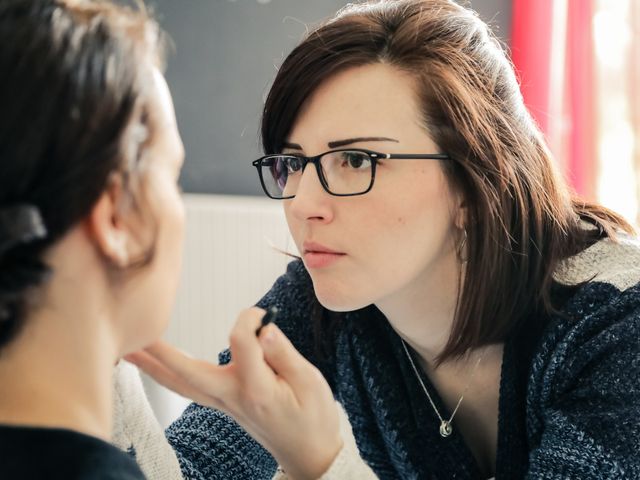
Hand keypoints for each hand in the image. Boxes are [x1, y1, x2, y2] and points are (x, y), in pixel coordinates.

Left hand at [126, 307, 342, 479]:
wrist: (310, 455)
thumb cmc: (314, 418)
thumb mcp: (311, 383)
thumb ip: (284, 353)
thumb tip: (263, 327)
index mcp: (257, 389)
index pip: (242, 341)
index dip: (251, 319)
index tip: (265, 314)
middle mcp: (232, 397)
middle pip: (187, 371)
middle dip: (160, 350)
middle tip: (131, 331)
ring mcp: (224, 404)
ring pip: (180, 383)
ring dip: (152, 365)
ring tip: (127, 348)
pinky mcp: (223, 405)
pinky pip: (188, 389)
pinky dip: (167, 375)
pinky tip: (155, 366)